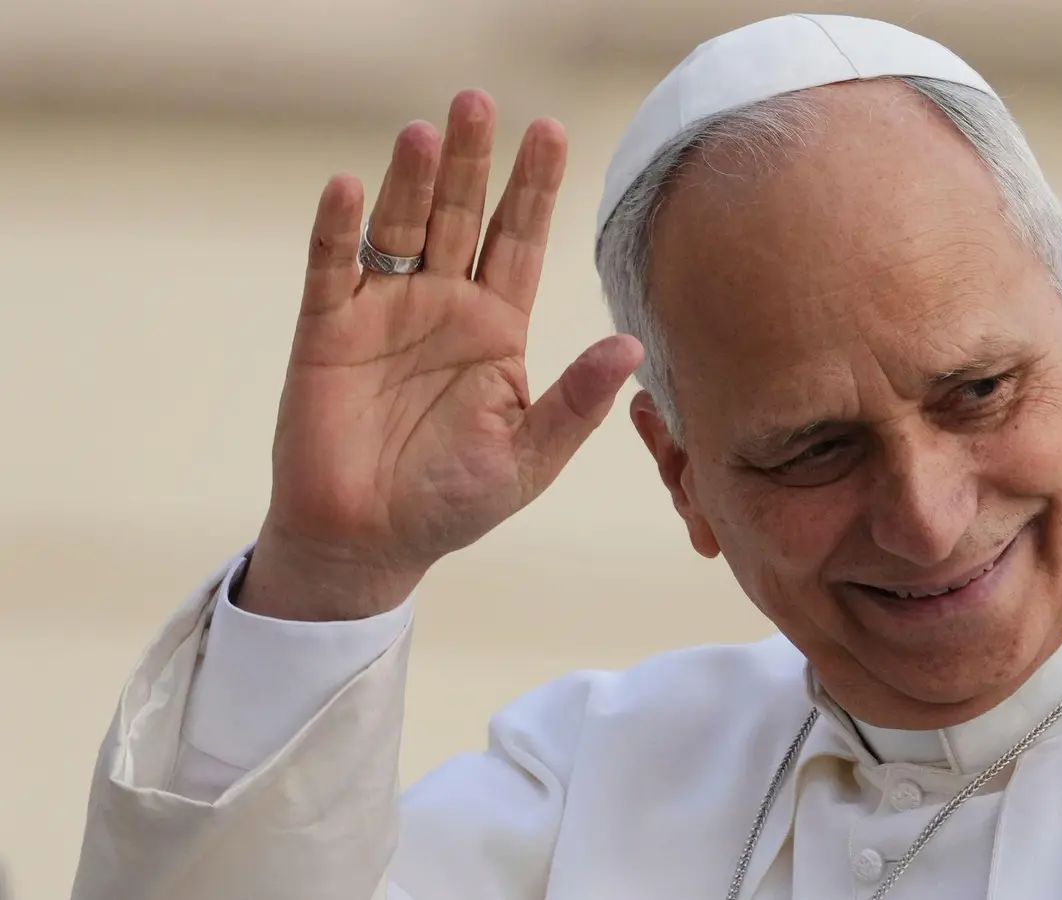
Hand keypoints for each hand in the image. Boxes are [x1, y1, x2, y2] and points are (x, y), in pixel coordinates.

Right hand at [239, 90, 642, 620]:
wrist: (369, 543)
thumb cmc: (453, 502)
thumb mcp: (528, 457)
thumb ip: (575, 401)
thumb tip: (631, 348)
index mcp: (497, 328)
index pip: (521, 242)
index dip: (535, 190)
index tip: (553, 133)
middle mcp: (443, 305)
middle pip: (462, 217)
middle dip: (473, 163)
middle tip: (481, 102)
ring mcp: (383, 311)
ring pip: (401, 229)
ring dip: (411, 181)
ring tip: (426, 133)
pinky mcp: (326, 330)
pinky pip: (331, 268)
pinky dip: (336, 230)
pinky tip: (347, 188)